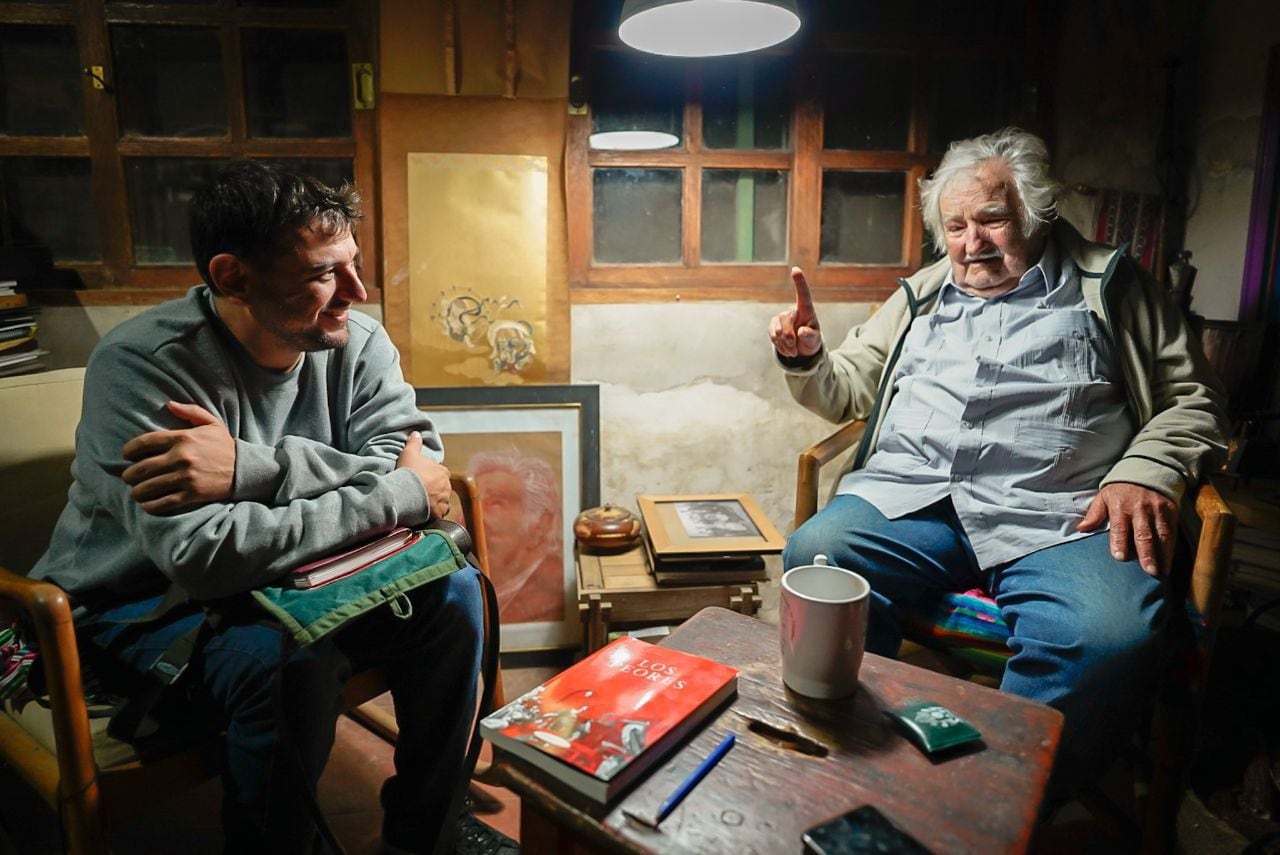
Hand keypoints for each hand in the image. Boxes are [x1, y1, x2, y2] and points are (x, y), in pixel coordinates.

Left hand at [121, 401, 235, 513]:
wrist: (245, 469)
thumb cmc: (225, 446)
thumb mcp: (211, 423)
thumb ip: (190, 411)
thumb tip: (169, 404)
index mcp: (182, 437)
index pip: (144, 442)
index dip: (129, 450)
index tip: (125, 455)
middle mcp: (181, 457)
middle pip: (141, 468)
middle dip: (129, 475)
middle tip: (128, 477)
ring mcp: (186, 477)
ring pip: (148, 487)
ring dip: (137, 492)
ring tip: (136, 492)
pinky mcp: (192, 494)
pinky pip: (163, 502)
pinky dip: (151, 505)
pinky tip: (147, 504)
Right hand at [397, 431, 451, 518]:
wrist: (405, 493)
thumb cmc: (408, 472)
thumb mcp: (409, 453)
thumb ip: (414, 442)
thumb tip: (416, 433)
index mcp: (443, 471)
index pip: (439, 473)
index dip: (429, 475)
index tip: (420, 478)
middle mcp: (447, 486)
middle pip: (441, 487)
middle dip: (433, 488)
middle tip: (420, 490)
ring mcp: (444, 500)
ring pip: (442, 500)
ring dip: (435, 501)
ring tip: (422, 502)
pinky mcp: (440, 512)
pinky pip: (440, 512)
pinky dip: (434, 512)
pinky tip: (426, 511)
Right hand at [768, 267, 822, 358]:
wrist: (801, 350)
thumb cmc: (811, 341)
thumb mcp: (814, 341)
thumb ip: (810, 336)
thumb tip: (802, 332)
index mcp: (807, 311)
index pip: (803, 295)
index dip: (799, 282)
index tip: (795, 269)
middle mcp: (793, 311)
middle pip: (786, 320)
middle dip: (789, 337)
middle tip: (795, 350)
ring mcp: (782, 318)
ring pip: (778, 329)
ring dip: (785, 344)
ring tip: (793, 351)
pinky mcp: (773, 325)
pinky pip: (772, 335)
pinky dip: (779, 345)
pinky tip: (786, 349)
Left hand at [1077, 482, 1176, 575]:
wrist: (1147, 469)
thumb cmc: (1121, 489)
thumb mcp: (1104, 496)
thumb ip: (1095, 514)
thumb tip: (1081, 528)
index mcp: (1120, 506)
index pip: (1119, 527)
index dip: (1119, 542)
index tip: (1120, 557)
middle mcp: (1140, 510)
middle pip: (1143, 534)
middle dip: (1146, 553)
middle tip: (1148, 571)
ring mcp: (1157, 511)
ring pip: (1161, 535)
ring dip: (1162, 554)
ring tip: (1161, 572)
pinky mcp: (1170, 511)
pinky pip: (1171, 531)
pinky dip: (1171, 547)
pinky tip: (1169, 560)